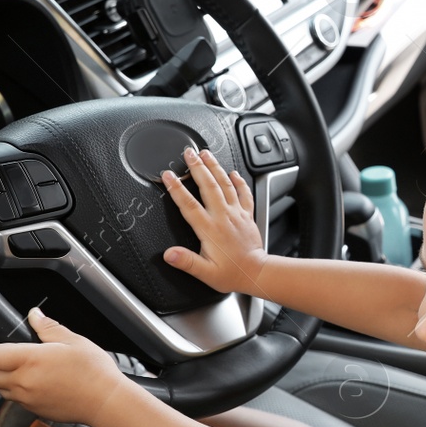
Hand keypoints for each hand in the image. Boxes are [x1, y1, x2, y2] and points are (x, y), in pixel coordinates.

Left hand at [0, 308, 126, 425]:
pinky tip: (24, 382)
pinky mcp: (34, 410)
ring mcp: (27, 398)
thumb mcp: (73, 340)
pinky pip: (13, 399)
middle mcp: (23, 381)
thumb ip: (48, 327)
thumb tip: (35, 315)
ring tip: (3, 368)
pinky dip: (11, 390)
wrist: (105, 401)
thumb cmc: (94, 372)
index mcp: (30, 360)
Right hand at [162, 147, 267, 295]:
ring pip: (225, 184)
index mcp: (210, 229)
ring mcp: (237, 214)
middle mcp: (223, 217)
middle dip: (197, 167)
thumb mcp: (205, 273)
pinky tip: (233, 172)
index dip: (177, 188)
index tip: (168, 176)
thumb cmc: (231, 273)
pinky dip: (239, 181)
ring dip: (215, 167)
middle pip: (208, 186)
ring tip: (206, 153)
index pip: (189, 204)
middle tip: (189, 153)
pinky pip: (244, 193)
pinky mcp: (247, 215)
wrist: (257, 273)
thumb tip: (169, 254)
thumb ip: (186, 262)